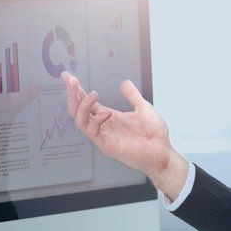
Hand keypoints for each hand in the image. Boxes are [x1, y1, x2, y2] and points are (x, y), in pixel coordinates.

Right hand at [61, 72, 188, 199]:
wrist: (163, 154)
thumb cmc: (155, 136)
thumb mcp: (144, 108)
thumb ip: (133, 96)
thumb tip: (124, 82)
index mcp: (109, 117)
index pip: (86, 102)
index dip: (76, 90)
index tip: (67, 76)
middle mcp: (103, 126)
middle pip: (78, 110)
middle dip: (72, 94)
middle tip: (71, 80)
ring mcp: (103, 136)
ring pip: (80, 121)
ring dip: (82, 106)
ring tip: (92, 94)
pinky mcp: (107, 146)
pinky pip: (93, 132)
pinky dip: (97, 120)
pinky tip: (107, 112)